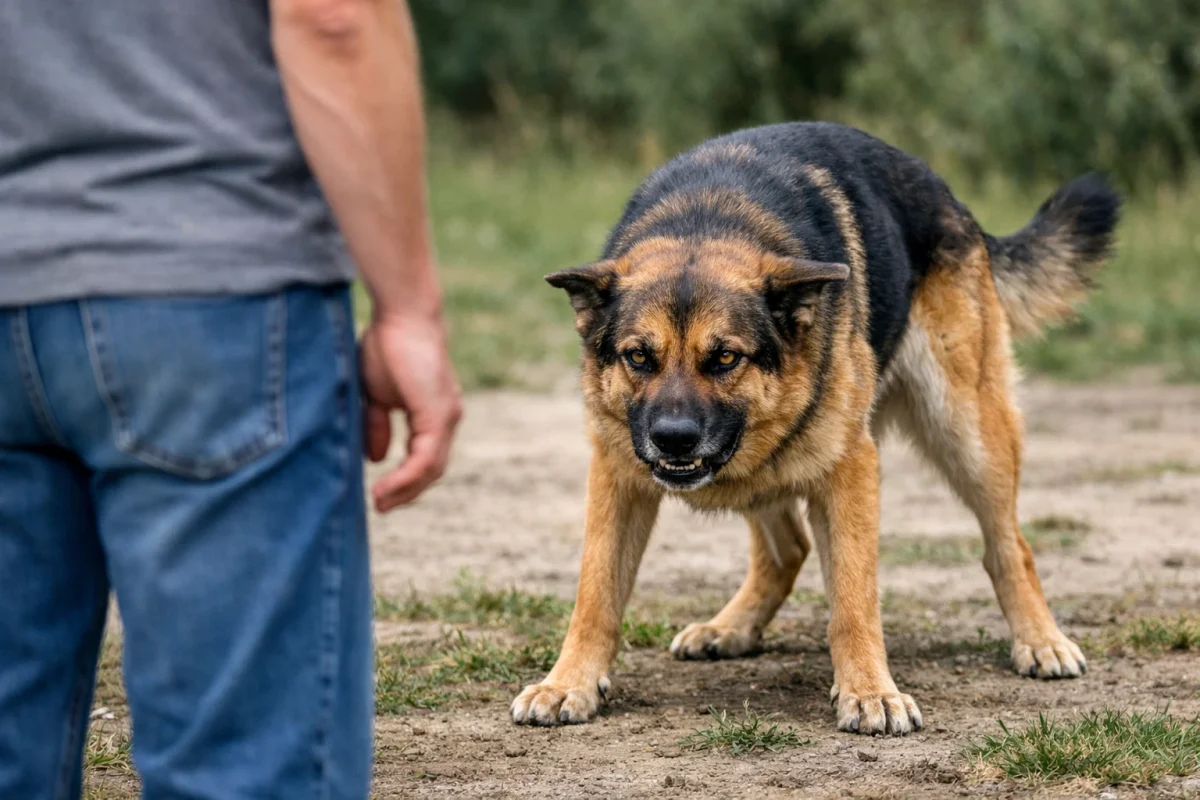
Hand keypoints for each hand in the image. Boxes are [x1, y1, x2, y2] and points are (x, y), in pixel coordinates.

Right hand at [359, 311, 461, 511]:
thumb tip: (376, 458)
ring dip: (404, 491)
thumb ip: (378, 425)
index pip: (426, 458)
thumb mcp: (377, 395)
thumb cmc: (388, 345)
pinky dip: (405, 479)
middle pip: (432, 470)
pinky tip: (383, 489)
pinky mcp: (438, 415)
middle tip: (380, 507)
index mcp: (435, 414)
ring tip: (379, 504)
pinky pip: (424, 460)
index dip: (405, 479)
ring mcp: (446, 417)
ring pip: (431, 470)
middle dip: (406, 493)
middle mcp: (447, 418)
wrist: (401, 314)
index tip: (381, 494)